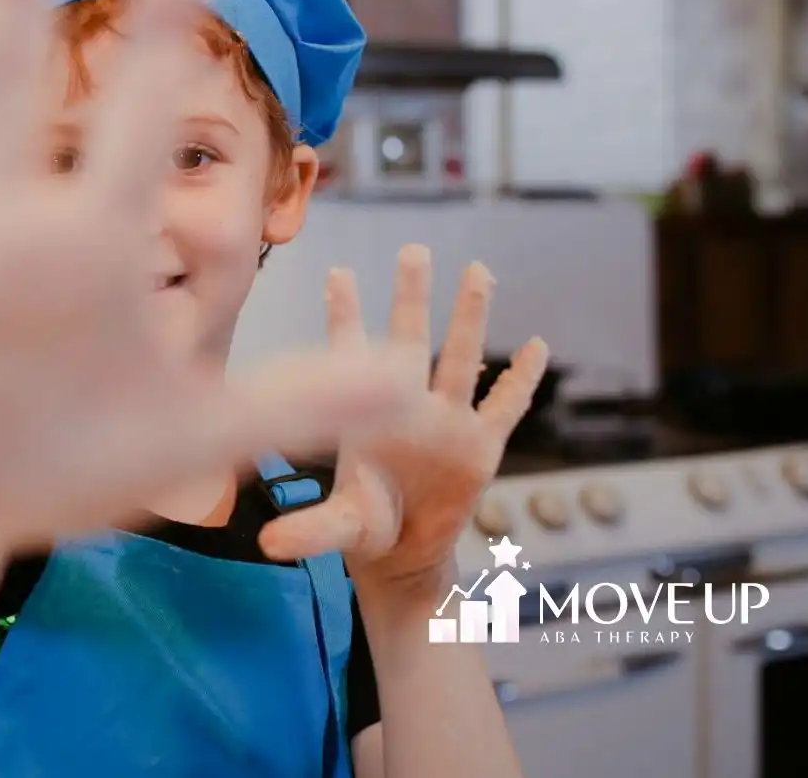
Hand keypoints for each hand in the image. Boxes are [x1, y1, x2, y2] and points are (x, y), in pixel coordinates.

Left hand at [258, 245, 547, 596]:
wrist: (406, 558)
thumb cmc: (367, 529)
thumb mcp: (340, 527)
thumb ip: (311, 531)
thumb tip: (270, 545)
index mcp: (368, 416)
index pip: (353, 355)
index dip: (346, 316)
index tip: (338, 273)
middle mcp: (408, 407)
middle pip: (412, 339)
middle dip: (411, 296)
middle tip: (412, 249)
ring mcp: (447, 422)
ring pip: (461, 357)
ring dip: (470, 316)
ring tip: (478, 270)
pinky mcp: (480, 447)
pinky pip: (506, 406)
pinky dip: (521, 379)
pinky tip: (537, 347)